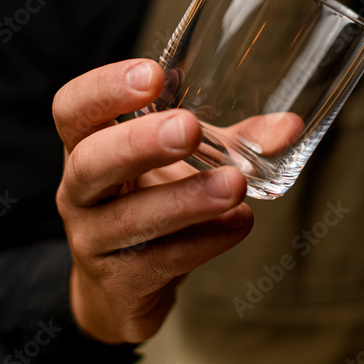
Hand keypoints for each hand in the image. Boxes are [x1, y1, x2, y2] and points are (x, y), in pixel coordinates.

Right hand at [53, 59, 252, 343]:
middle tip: (190, 128)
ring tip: (234, 186)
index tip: (154, 74)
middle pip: (90, 162)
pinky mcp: (119, 284)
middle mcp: (79, 191)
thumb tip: (289, 127)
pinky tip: (237, 226)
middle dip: (139, 144)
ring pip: (128, 219)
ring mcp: (93, 241)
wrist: (122, 289)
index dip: (105, 89)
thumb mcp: (184, 164)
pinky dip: (202, 242)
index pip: (73, 108)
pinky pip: (159, 262)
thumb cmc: (150, 202)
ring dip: (184, 200)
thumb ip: (232, 142)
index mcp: (87, 145)